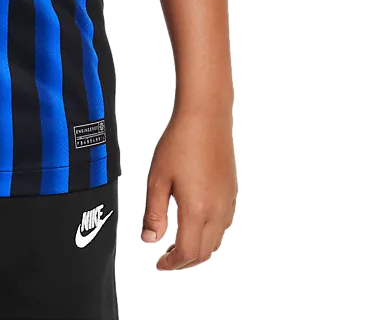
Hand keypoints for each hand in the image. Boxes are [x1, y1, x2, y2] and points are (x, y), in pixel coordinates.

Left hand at [142, 104, 236, 271]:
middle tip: (168, 258)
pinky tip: (196, 224)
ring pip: (216, 240)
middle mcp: (216, 210)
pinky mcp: (231, 192)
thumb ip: (153, 212)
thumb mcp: (157, 178)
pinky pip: (223, 224)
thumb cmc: (181, 142)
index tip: (160, 264)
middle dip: (185, 260)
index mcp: (196, 209)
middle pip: (204, 252)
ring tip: (179, 243)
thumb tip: (149, 239)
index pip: (187, 252)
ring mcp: (227, 202)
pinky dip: (209, 234)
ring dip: (198, 248)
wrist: (205, 117)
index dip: (172, 263)